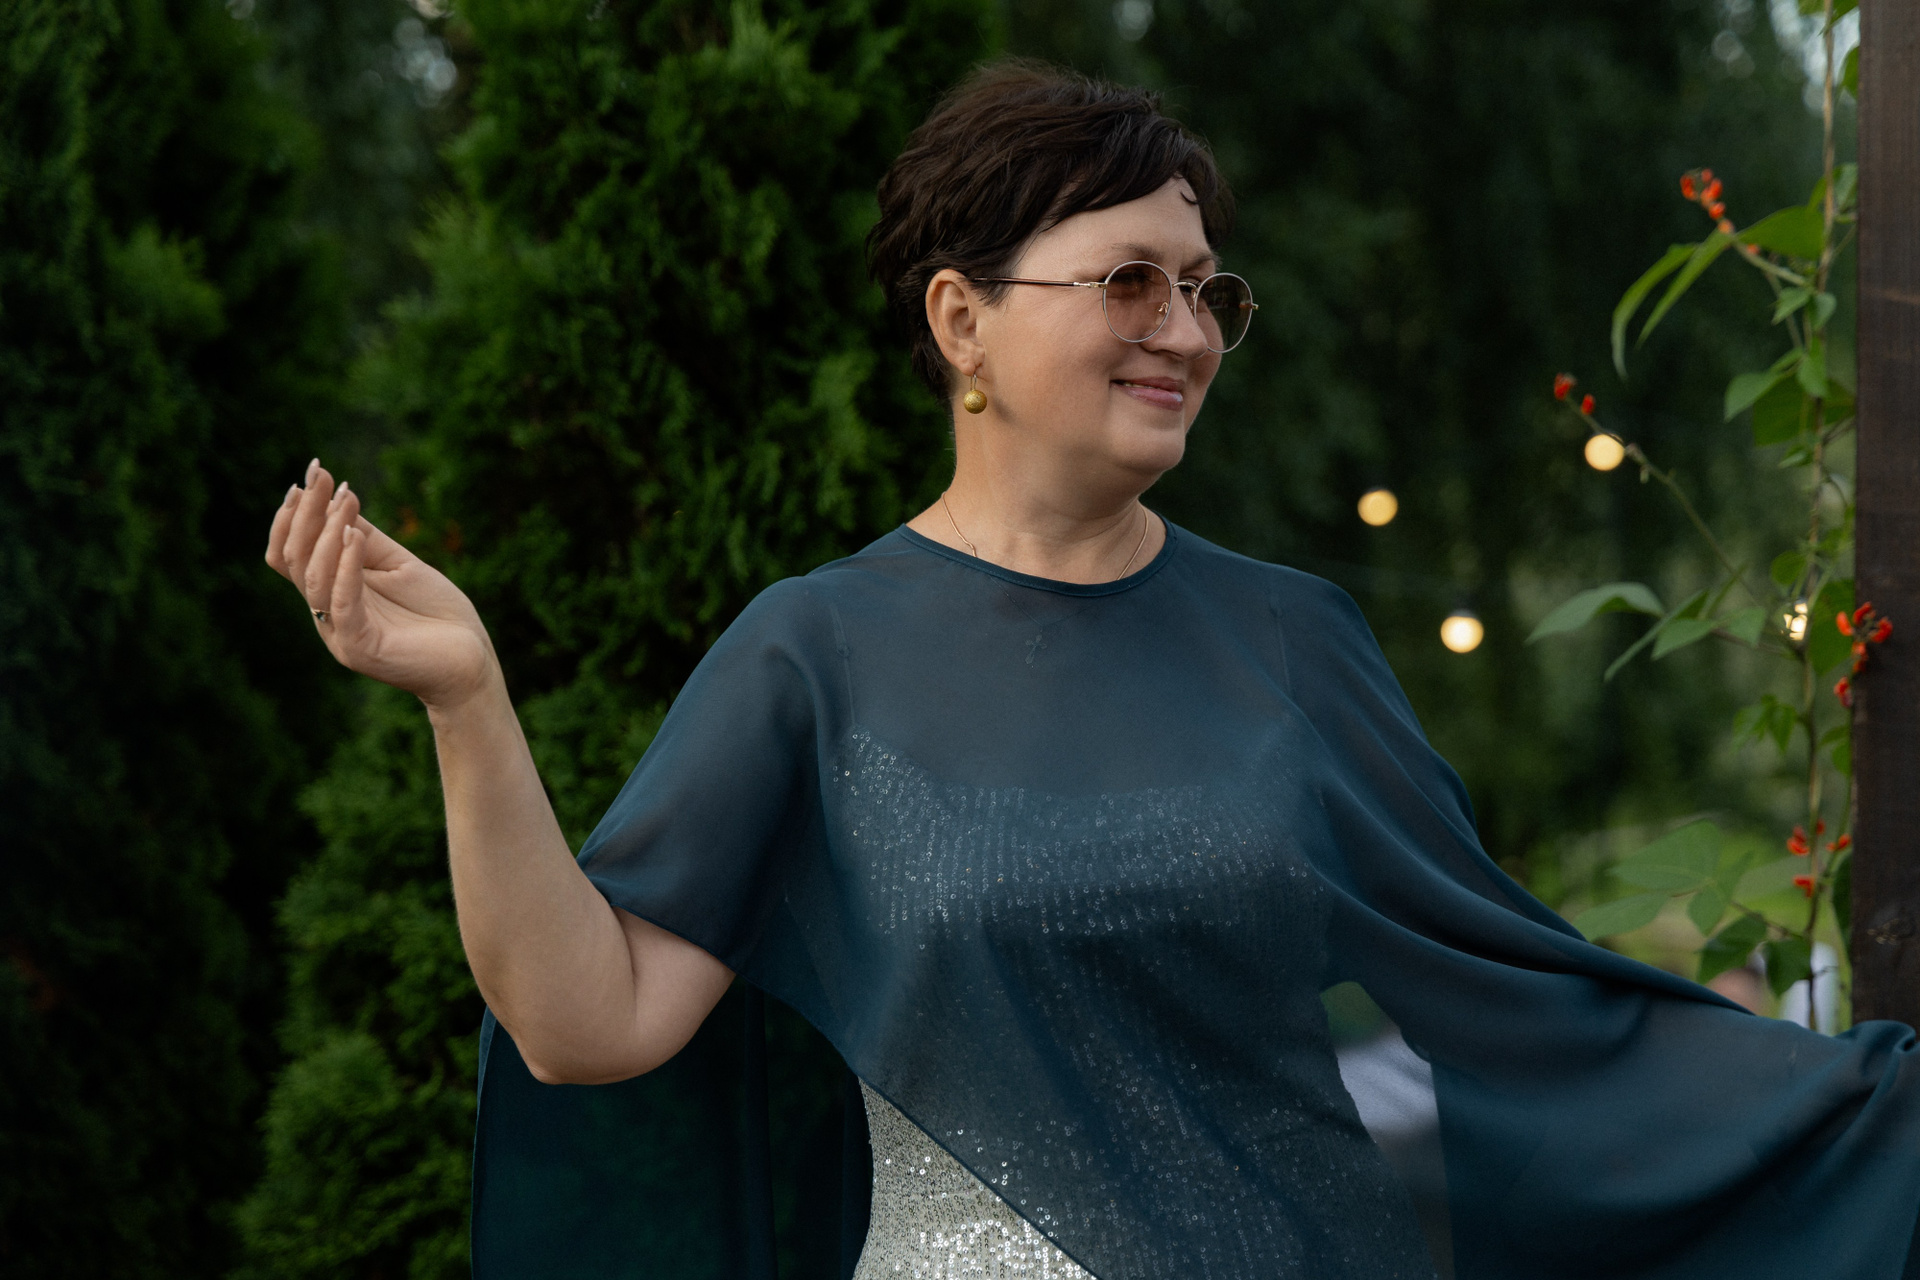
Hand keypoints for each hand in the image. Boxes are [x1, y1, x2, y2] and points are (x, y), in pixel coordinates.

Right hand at [266, 460, 497, 708]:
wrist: (471, 660)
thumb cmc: (437, 614)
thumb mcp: (398, 566)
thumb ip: (367, 539)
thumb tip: (338, 497)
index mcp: (331, 594)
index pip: (291, 554)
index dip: (292, 514)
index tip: (313, 473)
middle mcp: (326, 613)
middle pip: (295, 559)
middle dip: (306, 513)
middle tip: (323, 477)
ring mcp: (340, 633)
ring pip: (313, 578)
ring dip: (326, 532)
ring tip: (347, 498)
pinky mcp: (361, 647)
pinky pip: (343, 602)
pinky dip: (345, 566)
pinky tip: (354, 535)